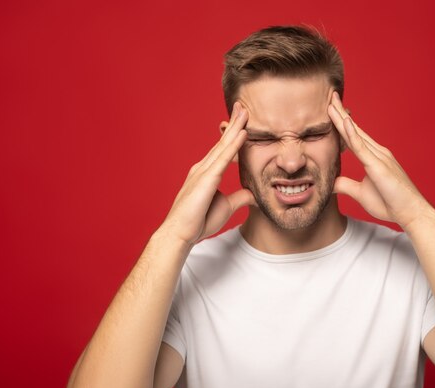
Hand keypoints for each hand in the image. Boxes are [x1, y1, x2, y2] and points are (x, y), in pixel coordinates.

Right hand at [160, 102, 255, 244]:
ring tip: (245, 111)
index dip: (233, 135)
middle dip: (234, 123)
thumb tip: (254, 194)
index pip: (223, 150)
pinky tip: (242, 133)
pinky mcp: (206, 179)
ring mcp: (203, 172)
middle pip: (222, 142)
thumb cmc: (198, 222)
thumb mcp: (226, 206)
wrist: (180, 234)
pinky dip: (233, 145)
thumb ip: (239, 198)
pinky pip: (223, 158)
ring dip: (235, 127)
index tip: (243, 121)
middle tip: (243, 106)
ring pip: (223, 145)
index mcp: (207, 173)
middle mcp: (203, 168)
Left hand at [328, 92, 432, 230]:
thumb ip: (346, 185)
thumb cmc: (390, 203)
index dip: (341, 123)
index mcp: (373, 157)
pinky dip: (352, 134)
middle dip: (340, 113)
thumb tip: (330, 183)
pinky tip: (344, 122)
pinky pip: (362, 148)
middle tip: (329, 96)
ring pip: (356, 134)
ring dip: (342, 118)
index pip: (353, 137)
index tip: (330, 109)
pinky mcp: (379, 166)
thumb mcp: (361, 193)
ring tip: (331, 102)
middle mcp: (377, 152)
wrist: (410, 213)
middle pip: (354, 129)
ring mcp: (379, 157)